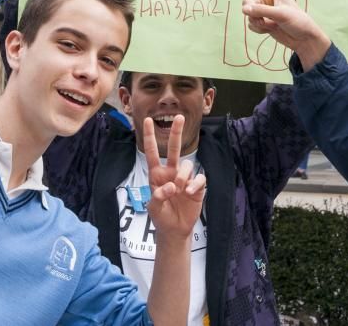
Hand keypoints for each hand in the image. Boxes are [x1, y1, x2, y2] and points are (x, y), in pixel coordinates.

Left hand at [143, 116, 205, 238]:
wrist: (174, 230)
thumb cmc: (161, 216)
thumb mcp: (154, 208)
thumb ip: (158, 196)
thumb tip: (170, 186)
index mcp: (157, 174)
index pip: (152, 152)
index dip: (150, 136)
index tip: (147, 120)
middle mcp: (171, 172)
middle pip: (174, 149)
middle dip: (176, 132)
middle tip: (178, 117)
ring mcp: (185, 178)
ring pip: (187, 165)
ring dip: (183, 176)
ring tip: (179, 190)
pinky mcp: (197, 187)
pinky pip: (199, 178)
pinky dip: (195, 184)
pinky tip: (189, 192)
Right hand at [233, 0, 330, 71]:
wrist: (304, 39)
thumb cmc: (298, 22)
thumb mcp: (281, 14)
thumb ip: (262, 11)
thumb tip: (244, 10)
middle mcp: (266, 0)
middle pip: (246, 1)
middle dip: (251, 11)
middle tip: (262, 18)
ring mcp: (264, 12)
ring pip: (248, 15)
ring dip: (256, 22)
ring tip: (271, 26)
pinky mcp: (263, 23)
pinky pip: (250, 24)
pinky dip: (257, 29)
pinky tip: (269, 31)